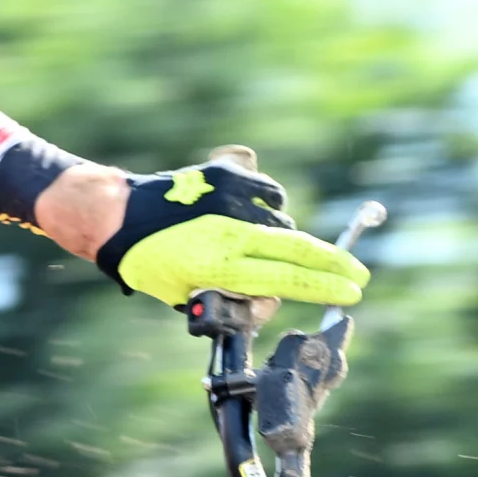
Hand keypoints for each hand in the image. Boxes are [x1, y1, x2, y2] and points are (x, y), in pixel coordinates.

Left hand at [77, 157, 368, 309]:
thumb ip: (236, 300)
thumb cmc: (151, 264)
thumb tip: (275, 297)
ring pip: (283, 225)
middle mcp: (231, 232)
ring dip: (285, 240)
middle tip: (358, 273)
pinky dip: (272, 208)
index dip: (326, 287)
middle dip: (335, 264)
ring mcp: (232, 201)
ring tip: (260, 249)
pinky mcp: (229, 176)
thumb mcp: (189, 296)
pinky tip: (258, 217)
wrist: (119, 216)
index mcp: (222, 267)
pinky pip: (271, 195)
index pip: (289, 279)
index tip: (352, 290)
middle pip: (300, 247)